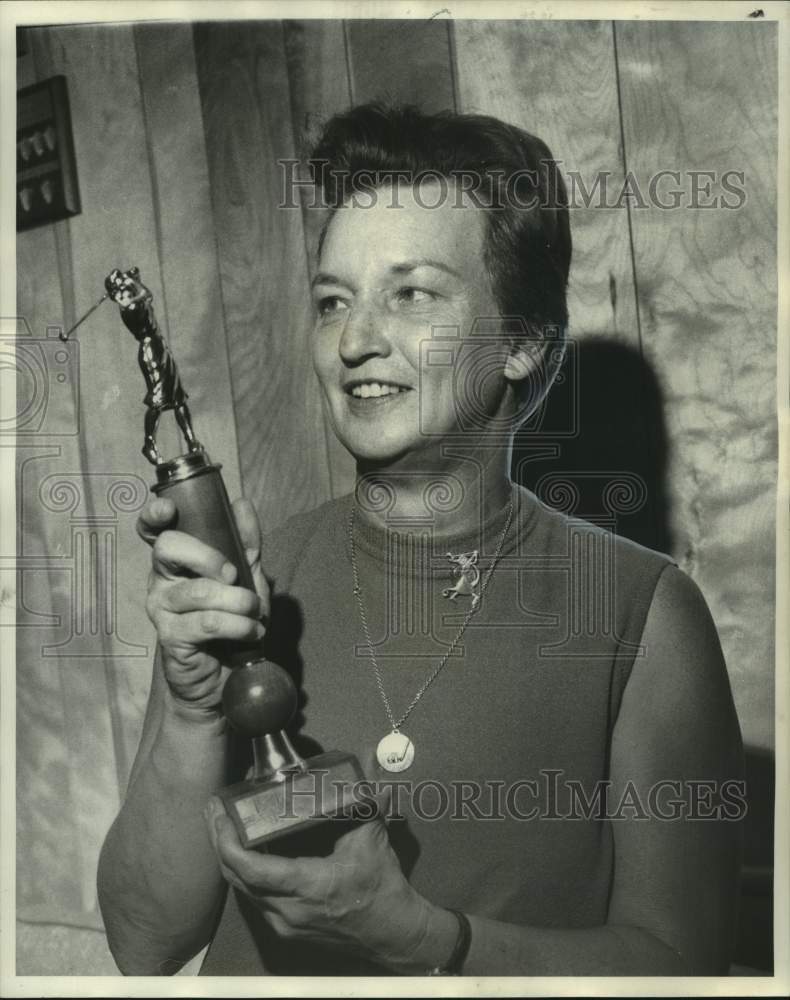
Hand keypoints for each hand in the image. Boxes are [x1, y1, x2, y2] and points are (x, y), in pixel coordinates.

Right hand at [137, 496, 268, 713]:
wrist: (224, 676)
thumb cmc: (231, 619)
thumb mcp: (246, 577)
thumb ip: (246, 543)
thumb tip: (241, 504)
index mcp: (177, 560)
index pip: (152, 530)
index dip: (154, 515)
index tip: (169, 511)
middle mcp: (162, 580)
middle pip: (169, 548)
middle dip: (209, 556)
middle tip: (234, 576)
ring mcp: (162, 609)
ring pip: (198, 591)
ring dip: (238, 600)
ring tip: (254, 612)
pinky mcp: (171, 638)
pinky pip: (208, 622)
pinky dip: (240, 626)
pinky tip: (252, 632)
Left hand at [204, 796, 444, 970]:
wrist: (392, 934)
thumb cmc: (382, 887)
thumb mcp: (373, 837)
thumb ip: (366, 795)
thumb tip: (370, 754)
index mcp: (307, 886)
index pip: (251, 868)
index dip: (227, 841)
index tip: (220, 812)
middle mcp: (287, 910)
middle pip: (236, 877)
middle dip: (218, 841)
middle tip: (212, 808)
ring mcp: (282, 923)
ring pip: (241, 890)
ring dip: (227, 857)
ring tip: (221, 823)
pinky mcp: (284, 927)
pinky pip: (253, 898)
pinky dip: (243, 871)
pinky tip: (243, 849)